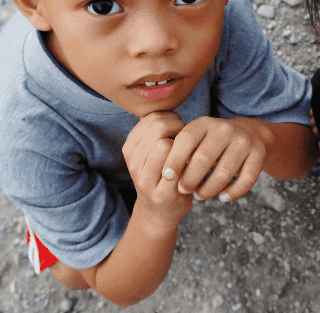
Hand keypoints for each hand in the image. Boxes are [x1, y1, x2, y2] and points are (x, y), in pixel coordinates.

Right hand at [122, 111, 191, 227]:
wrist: (160, 213)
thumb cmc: (162, 174)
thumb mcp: (152, 151)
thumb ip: (157, 130)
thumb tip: (169, 107)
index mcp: (130, 148)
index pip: (151, 117)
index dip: (171, 118)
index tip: (179, 129)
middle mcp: (133, 162)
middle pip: (157, 126)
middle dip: (178, 127)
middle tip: (186, 138)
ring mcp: (144, 179)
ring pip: (163, 144)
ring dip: (183, 146)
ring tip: (187, 152)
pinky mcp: (161, 193)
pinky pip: (176, 167)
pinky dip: (187, 163)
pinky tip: (190, 167)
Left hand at [161, 116, 266, 201]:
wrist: (250, 133)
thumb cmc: (213, 142)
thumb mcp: (197, 138)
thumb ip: (181, 151)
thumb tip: (165, 174)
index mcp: (205, 123)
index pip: (185, 140)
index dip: (174, 160)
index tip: (166, 177)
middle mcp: (225, 129)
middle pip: (202, 160)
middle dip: (189, 179)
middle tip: (184, 189)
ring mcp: (243, 141)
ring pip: (223, 174)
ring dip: (209, 190)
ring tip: (201, 195)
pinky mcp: (258, 154)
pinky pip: (245, 181)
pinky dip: (232, 193)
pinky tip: (222, 197)